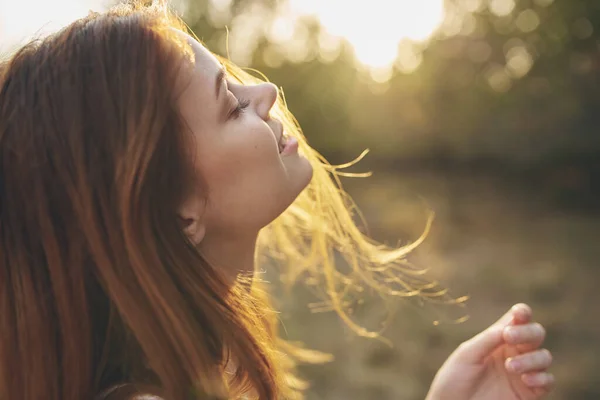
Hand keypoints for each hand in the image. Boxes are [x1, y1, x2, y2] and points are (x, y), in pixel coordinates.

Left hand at [426, 304, 553, 399]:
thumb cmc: (455, 378)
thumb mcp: (467, 354)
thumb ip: (489, 339)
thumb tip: (510, 324)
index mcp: (497, 339)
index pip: (517, 320)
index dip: (522, 313)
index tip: (519, 313)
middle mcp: (514, 353)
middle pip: (535, 334)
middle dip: (527, 332)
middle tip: (508, 337)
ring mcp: (523, 372)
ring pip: (544, 356)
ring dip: (531, 358)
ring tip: (510, 367)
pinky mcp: (529, 393)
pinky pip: (548, 381)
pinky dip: (542, 378)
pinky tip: (526, 380)